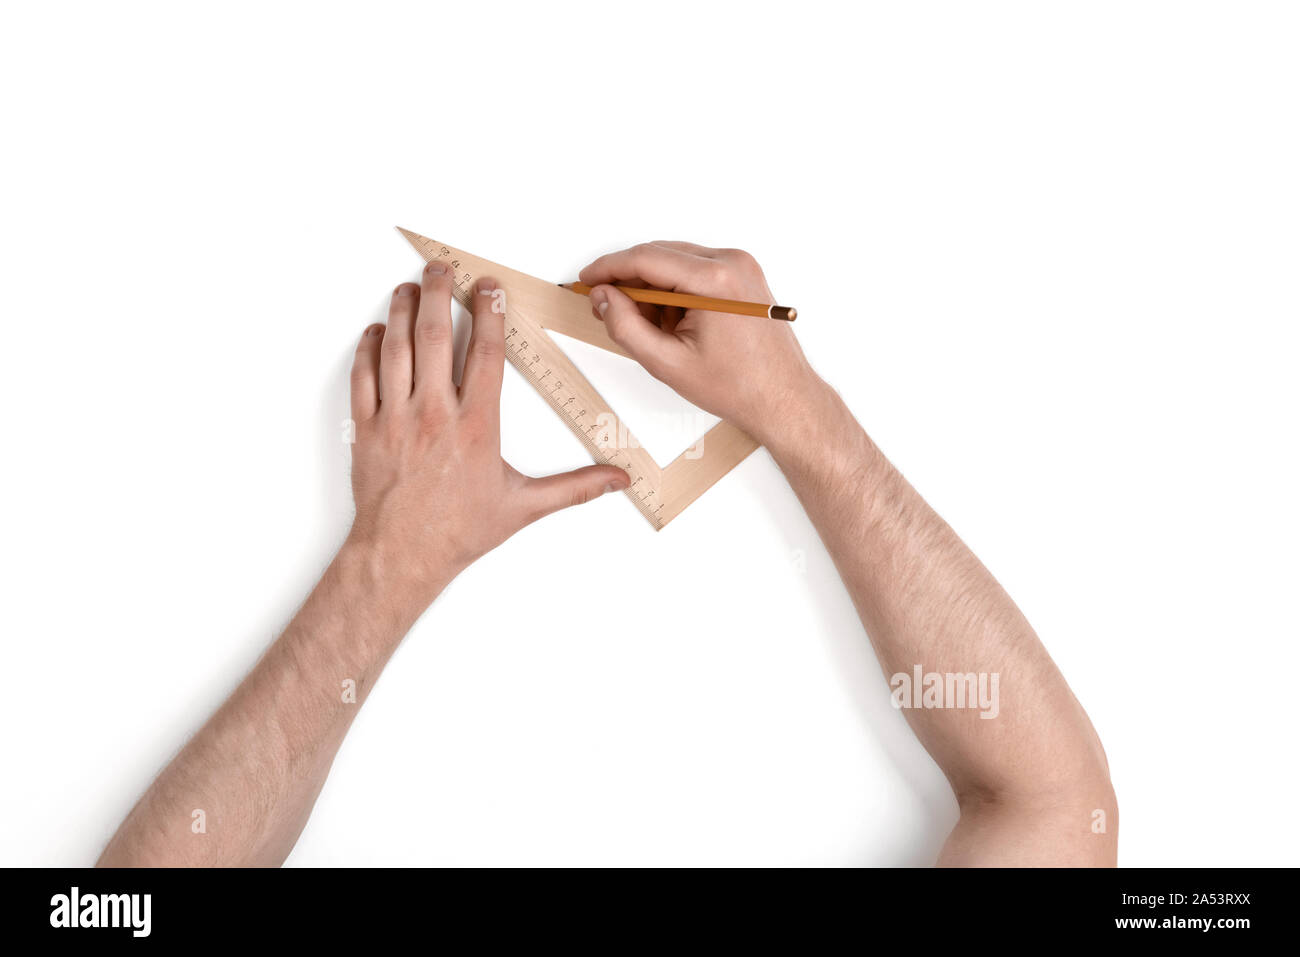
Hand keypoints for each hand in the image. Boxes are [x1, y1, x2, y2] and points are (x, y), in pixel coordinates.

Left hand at [346, 263, 629, 610]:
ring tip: (408, 287)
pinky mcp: (365, 429)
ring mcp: (394, 419)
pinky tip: (376, 331)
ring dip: (400, 310)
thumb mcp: (523, 507)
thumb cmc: (458, 531)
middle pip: (434, 336)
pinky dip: (368, 348)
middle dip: (437, 293)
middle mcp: (433, 415)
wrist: (401, 556)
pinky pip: (362, 376)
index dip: (489, 312)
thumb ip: (574, 487)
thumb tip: (618, 480)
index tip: (490, 287)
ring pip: (395, 348)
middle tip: (440, 268)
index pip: (485, 352)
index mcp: (476, 426)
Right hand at [579, 242, 823, 444]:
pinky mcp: (744, 276)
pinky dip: (675, 292)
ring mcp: (741, 267)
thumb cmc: (739, 386)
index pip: (646, 258)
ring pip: (676, 263)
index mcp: (715, 280)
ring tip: (649, 329)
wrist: (783, 398)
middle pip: (660, 256)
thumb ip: (626, 327)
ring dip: (653, 289)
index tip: (587, 279)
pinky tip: (673, 325)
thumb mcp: (668, 363)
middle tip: (606, 307)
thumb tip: (603, 299)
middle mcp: (732, 263)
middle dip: (629, 281)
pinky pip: (695, 271)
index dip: (609, 268)